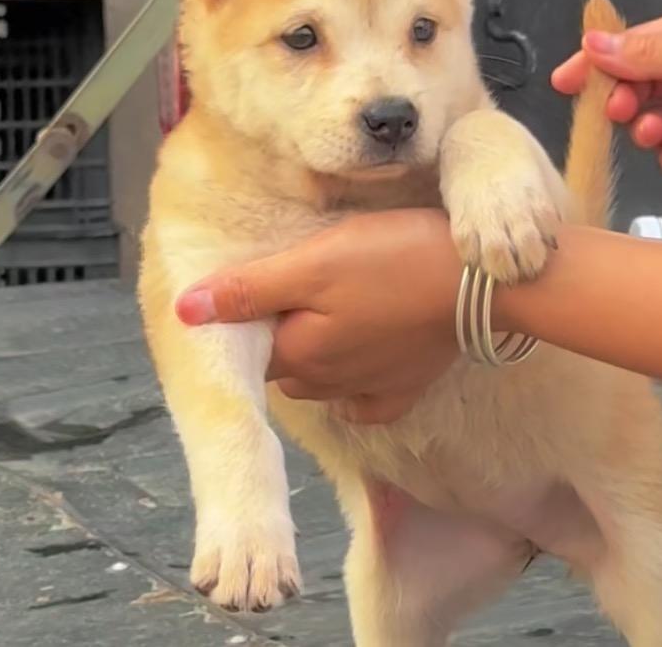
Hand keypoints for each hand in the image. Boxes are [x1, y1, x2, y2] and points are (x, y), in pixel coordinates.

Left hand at [176, 210, 461, 423]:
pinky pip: (365, 399)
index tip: (262, 284)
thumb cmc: (391, 263)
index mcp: (299, 353)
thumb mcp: (314, 264)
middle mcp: (328, 382)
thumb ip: (250, 291)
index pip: (250, 346)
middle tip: (298, 289)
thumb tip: (184, 311)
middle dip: (280, 334)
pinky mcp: (406, 388)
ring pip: (320, 378)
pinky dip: (354, 385)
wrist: (477, 283)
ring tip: (330, 310)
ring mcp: (370, 389)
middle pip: (285, 363)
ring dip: (314, 353)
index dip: (248, 318)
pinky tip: (361, 359)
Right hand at [552, 0, 661, 190]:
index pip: (639, 48)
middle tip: (615, 110)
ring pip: (656, 126)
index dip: (600, 63)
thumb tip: (592, 45)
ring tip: (651, 131)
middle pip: (643, 89)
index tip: (564, 82)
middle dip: (622, 98)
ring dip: (646, 128)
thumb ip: (651, 53)